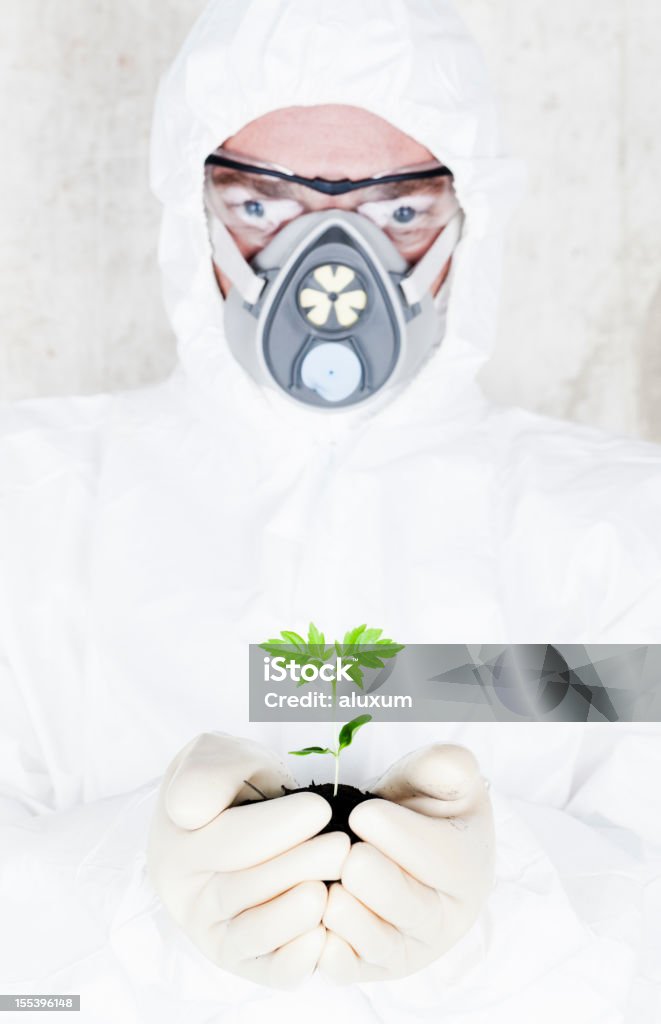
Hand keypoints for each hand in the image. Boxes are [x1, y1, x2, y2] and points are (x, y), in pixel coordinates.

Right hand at [147, 732, 348, 988]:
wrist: (241, 815)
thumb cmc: (232, 785)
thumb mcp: (215, 759)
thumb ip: (204, 775)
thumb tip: (191, 812)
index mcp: (175, 845)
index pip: (224, 842)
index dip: (275, 828)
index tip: (319, 808)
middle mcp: (187, 896)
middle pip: (240, 889)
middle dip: (297, 867)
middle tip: (341, 847)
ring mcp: (214, 933)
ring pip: (252, 934)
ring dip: (294, 915)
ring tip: (329, 890)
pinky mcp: (247, 960)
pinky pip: (268, 971)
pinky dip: (293, 962)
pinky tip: (323, 939)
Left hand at [318, 743, 493, 982]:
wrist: (393, 845)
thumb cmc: (419, 810)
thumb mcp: (441, 778)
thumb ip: (448, 765)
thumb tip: (450, 767)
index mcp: (470, 872)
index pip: (440, 859)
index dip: (396, 834)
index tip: (363, 813)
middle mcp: (445, 922)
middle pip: (406, 906)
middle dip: (365, 872)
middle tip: (344, 850)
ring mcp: (407, 951)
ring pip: (373, 942)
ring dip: (341, 907)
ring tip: (327, 879)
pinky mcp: (367, 968)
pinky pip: (343, 967)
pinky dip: (319, 942)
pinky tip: (309, 910)